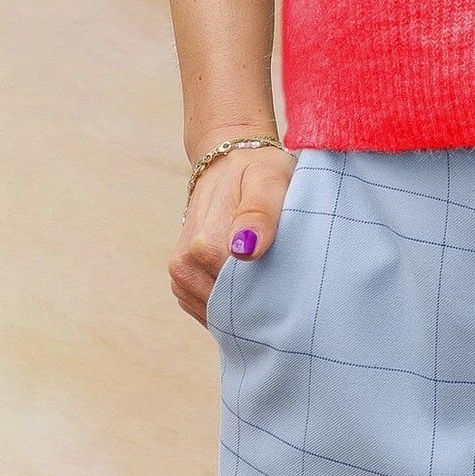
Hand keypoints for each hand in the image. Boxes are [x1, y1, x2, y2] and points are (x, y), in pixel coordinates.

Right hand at [169, 142, 296, 325]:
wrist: (229, 163)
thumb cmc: (259, 171)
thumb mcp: (268, 180)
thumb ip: (259, 213)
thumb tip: (245, 250)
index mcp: (206, 244)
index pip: (242, 296)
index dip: (271, 294)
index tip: (293, 284)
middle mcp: (186, 263)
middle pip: (230, 307)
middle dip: (259, 303)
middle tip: (288, 283)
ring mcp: (181, 274)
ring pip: (219, 312)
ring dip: (244, 304)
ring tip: (270, 278)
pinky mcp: (182, 280)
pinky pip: (210, 309)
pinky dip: (231, 304)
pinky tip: (250, 285)